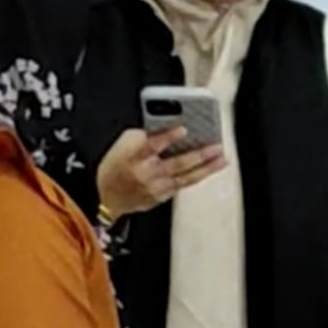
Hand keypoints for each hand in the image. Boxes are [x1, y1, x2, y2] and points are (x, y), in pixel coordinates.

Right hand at [97, 129, 225, 217]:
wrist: (105, 198)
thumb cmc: (116, 166)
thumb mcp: (122, 145)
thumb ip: (144, 136)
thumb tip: (168, 128)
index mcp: (133, 157)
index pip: (151, 145)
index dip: (167, 137)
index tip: (183, 129)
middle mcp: (146, 174)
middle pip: (176, 163)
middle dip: (199, 155)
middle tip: (217, 146)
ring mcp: (155, 188)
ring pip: (186, 178)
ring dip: (207, 168)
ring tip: (222, 158)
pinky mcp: (161, 197)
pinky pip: (183, 185)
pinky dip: (197, 176)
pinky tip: (210, 168)